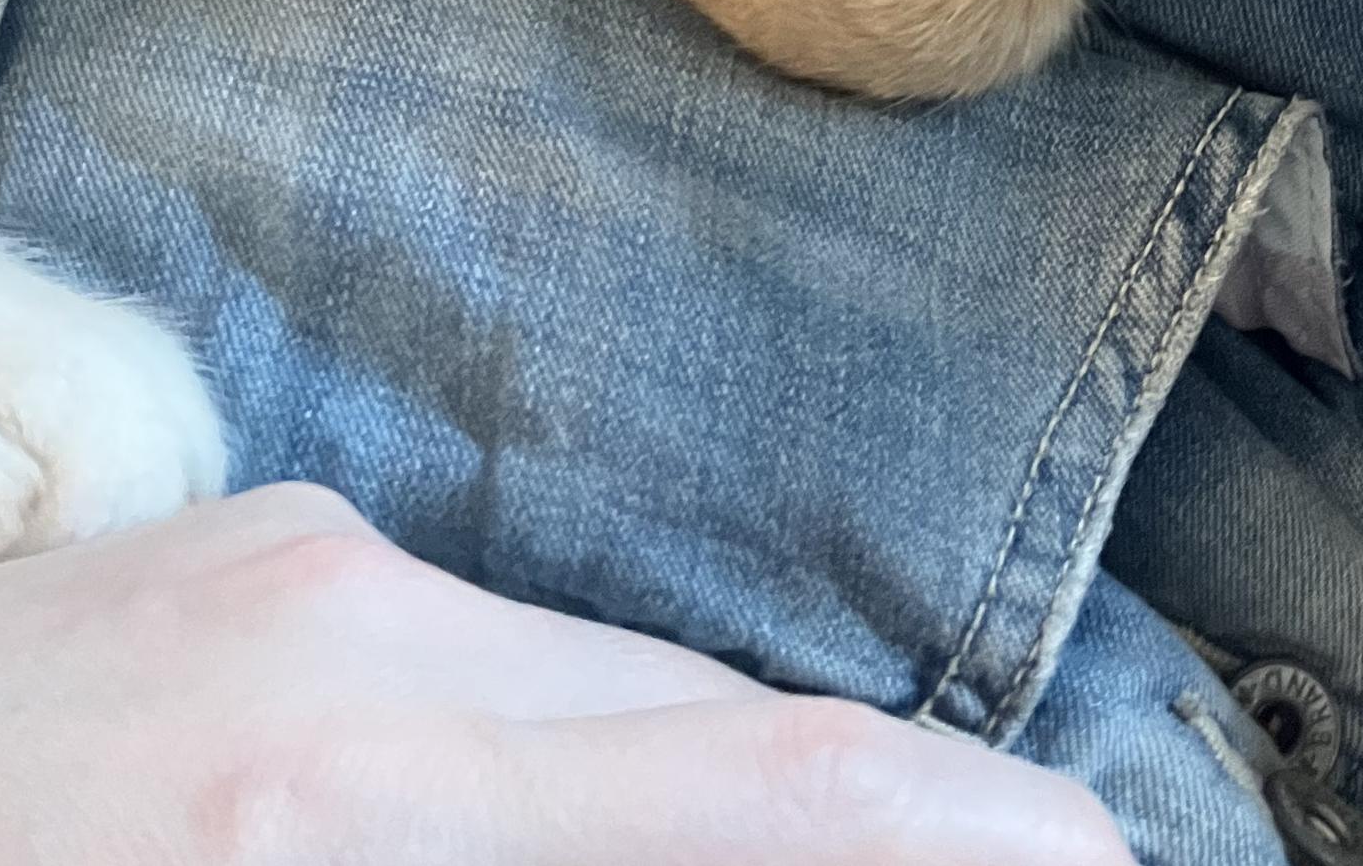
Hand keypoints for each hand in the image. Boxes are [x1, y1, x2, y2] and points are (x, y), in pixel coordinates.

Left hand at [0, 482, 1133, 864]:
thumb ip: (561, 864)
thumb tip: (723, 840)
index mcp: (347, 823)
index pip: (759, 785)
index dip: (964, 819)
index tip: (1104, 853)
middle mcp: (353, 645)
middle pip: (706, 725)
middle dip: (854, 820)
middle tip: (986, 863)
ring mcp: (303, 557)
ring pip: (598, 678)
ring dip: (682, 792)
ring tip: (752, 853)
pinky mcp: (259, 529)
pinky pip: (480, 640)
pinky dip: (551, 742)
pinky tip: (527, 814)